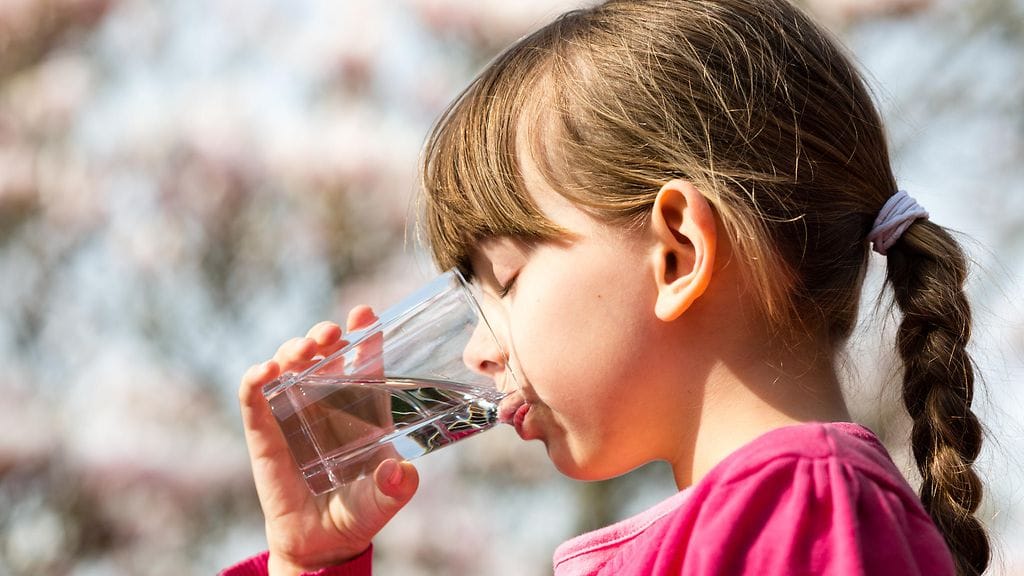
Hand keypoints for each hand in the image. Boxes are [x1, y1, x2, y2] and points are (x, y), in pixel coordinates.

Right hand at [238, 306, 419, 575]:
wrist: (320, 542)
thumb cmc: (358, 511)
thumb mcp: (382, 500)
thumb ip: (394, 488)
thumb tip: (402, 474)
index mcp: (361, 407)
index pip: (363, 360)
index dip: (364, 333)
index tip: (364, 312)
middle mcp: (326, 402)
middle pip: (323, 353)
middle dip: (324, 335)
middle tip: (330, 332)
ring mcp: (292, 412)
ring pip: (288, 364)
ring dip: (293, 349)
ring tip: (302, 351)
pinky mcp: (263, 430)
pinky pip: (254, 397)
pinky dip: (255, 379)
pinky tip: (264, 371)